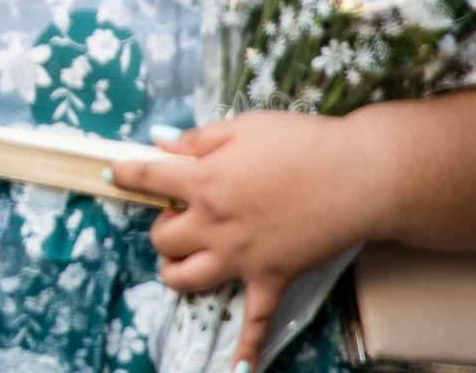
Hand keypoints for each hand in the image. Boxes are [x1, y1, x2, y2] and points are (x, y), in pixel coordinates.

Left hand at [113, 111, 386, 371]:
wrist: (361, 175)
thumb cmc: (304, 144)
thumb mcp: (242, 127)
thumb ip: (197, 139)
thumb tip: (160, 144)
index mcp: (202, 181)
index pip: (145, 178)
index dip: (124, 173)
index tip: (114, 172)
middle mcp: (214, 224)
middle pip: (161, 237)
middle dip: (163, 226)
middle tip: (181, 214)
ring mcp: (241, 256)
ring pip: (185, 278)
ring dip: (176, 270)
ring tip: (185, 258)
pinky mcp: (273, 277)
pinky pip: (255, 319)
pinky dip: (245, 345)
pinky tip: (237, 367)